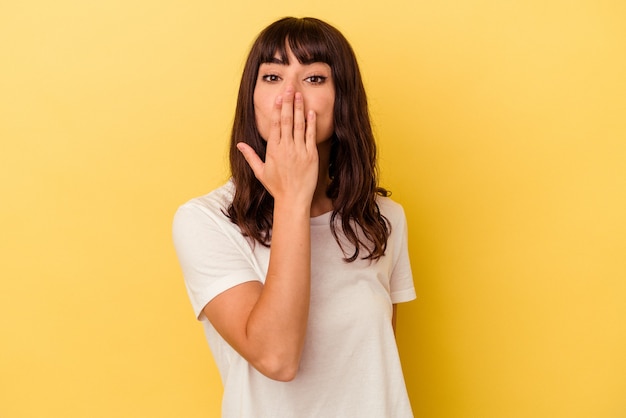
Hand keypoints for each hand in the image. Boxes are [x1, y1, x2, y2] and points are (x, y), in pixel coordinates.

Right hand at [237, 87, 318, 206]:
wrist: (293, 199)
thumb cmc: (276, 187)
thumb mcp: (260, 172)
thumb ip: (250, 156)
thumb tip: (240, 145)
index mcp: (273, 150)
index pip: (274, 124)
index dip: (277, 109)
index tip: (279, 96)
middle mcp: (286, 147)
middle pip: (286, 120)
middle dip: (288, 103)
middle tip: (290, 88)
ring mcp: (299, 150)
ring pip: (299, 125)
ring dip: (299, 109)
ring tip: (300, 95)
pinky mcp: (311, 155)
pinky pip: (310, 136)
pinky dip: (311, 123)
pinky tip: (310, 112)